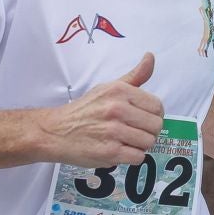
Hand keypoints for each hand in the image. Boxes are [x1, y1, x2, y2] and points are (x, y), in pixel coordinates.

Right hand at [39, 53, 163, 167]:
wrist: (55, 131)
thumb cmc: (84, 110)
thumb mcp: (108, 88)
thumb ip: (134, 76)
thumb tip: (150, 57)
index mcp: (119, 91)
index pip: (157, 106)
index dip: (153, 114)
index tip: (142, 118)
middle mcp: (117, 109)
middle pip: (156, 125)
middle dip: (148, 131)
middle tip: (133, 131)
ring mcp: (114, 131)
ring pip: (149, 142)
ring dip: (140, 145)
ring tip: (125, 141)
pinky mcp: (110, 152)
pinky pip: (138, 157)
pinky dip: (132, 156)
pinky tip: (120, 150)